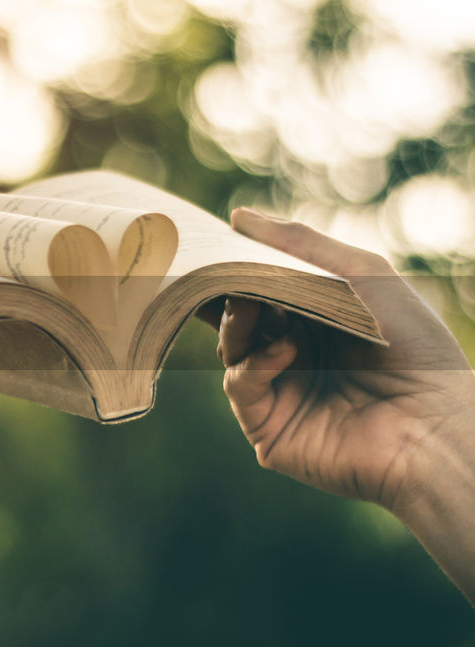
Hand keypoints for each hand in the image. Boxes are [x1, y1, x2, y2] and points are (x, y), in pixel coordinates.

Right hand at [217, 208, 474, 517]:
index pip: (260, 291)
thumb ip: (302, 245)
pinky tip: (286, 352)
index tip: (208, 245)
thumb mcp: (363, 276)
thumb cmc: (415, 347)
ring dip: (237, 324)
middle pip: (236, 319)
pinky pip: (239, 387)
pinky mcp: (270, 430)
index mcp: (317, 323)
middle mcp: (294, 358)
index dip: (234, 270)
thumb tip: (238, 216)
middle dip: (224, 294)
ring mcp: (280, 395)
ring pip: (230, 351)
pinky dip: (254, 364)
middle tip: (212, 271)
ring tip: (254, 308)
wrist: (438, 425)